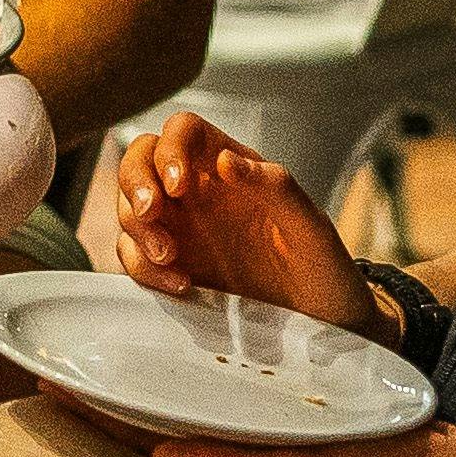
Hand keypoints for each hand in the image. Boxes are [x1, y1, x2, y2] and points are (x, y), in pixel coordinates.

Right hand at [82, 114, 364, 328]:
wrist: (324, 325)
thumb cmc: (324, 269)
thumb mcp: (310, 227)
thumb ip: (275, 187)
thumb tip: (225, 160)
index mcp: (233, 169)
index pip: (183, 131)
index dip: (170, 147)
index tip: (178, 184)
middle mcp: (200, 192)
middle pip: (141, 160)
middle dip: (135, 183)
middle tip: (151, 215)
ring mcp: (182, 230)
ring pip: (131, 208)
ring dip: (137, 229)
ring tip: (171, 260)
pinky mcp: (173, 267)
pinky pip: (135, 256)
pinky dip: (143, 268)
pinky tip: (180, 285)